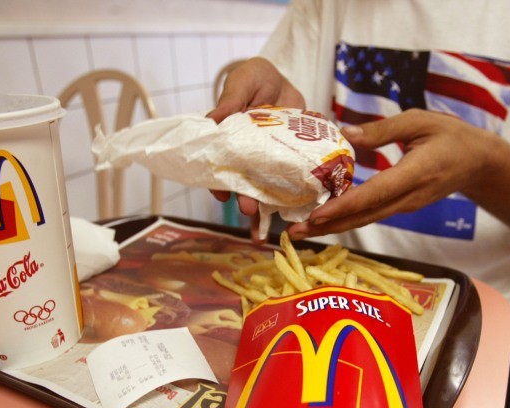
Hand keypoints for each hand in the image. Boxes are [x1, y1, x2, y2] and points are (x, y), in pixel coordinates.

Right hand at [208, 57, 304, 241]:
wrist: (283, 81)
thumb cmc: (255, 79)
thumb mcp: (242, 82)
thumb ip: (231, 99)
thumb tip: (212, 119)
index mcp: (229, 140)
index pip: (219, 165)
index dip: (217, 181)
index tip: (220, 193)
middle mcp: (246, 156)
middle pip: (242, 183)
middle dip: (244, 198)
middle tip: (247, 209)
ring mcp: (268, 161)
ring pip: (264, 189)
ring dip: (263, 208)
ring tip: (264, 227)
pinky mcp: (289, 161)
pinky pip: (290, 182)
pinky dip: (293, 199)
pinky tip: (296, 216)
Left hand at [287, 109, 494, 238]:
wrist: (479, 163)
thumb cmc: (451, 136)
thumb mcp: (419, 121)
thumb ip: (381, 130)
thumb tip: (345, 133)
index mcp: (414, 174)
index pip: (374, 194)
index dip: (344, 206)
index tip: (317, 214)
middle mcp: (408, 197)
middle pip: (363, 217)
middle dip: (327, 226)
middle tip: (293, 231)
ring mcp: (405, 206)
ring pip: (364, 220)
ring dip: (332, 227)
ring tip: (300, 230)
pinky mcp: (401, 207)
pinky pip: (370, 215)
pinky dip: (345, 219)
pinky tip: (323, 218)